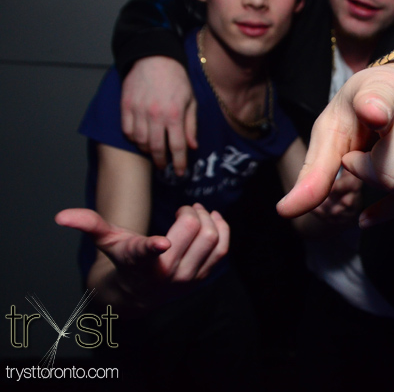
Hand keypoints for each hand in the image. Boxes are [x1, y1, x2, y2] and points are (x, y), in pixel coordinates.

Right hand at [56, 203, 228, 304]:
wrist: (138, 294)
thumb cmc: (123, 260)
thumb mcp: (106, 242)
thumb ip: (89, 224)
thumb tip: (61, 216)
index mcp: (141, 261)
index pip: (149, 254)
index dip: (155, 247)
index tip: (160, 242)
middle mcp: (167, 272)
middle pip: (194, 231)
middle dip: (192, 211)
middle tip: (185, 209)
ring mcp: (188, 277)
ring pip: (212, 238)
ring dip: (208, 218)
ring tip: (198, 213)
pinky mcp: (203, 276)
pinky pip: (222, 249)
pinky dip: (222, 229)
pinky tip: (213, 219)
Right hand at [121, 56, 197, 175]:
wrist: (155, 58)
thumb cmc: (177, 80)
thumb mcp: (191, 101)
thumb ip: (191, 125)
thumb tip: (192, 146)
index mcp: (175, 114)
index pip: (177, 146)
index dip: (178, 163)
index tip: (179, 173)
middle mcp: (155, 115)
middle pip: (156, 148)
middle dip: (161, 161)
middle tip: (164, 166)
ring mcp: (138, 110)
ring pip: (140, 141)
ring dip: (147, 150)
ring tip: (153, 151)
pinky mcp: (126, 106)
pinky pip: (127, 130)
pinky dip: (134, 138)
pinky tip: (141, 138)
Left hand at [277, 65, 393, 225]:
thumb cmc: (360, 110)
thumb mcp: (332, 130)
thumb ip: (313, 172)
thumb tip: (285, 212)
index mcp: (382, 89)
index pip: (379, 100)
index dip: (375, 108)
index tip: (372, 111)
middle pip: (391, 175)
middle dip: (366, 176)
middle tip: (359, 157)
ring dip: (383, 186)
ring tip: (378, 159)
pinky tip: (383, 197)